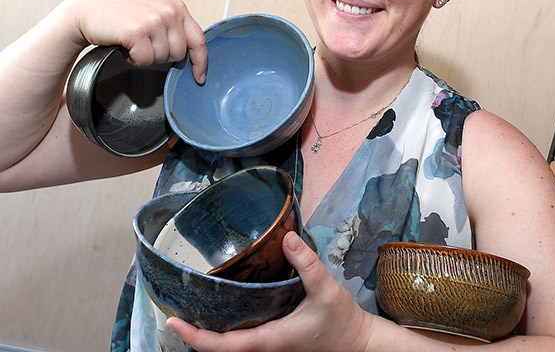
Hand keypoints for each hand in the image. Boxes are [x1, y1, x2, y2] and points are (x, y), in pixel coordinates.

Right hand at [62, 0, 206, 82]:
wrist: (88, 8)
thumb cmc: (121, 13)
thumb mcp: (154, 13)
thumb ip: (174, 27)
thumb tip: (191, 54)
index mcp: (177, 7)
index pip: (198, 39)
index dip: (200, 62)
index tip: (199, 77)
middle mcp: (169, 12)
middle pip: (178, 54)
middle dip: (160, 56)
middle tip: (143, 42)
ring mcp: (154, 21)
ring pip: (161, 59)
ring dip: (145, 56)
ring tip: (132, 40)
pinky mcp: (138, 32)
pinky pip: (144, 60)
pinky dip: (133, 58)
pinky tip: (124, 44)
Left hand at [168, 231, 371, 351]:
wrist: (358, 342)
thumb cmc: (341, 321)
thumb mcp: (326, 290)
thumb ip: (307, 264)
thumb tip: (286, 236)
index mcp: (270, 340)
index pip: (223, 347)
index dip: (195, 337)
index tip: (173, 321)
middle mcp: (264, 347)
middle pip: (219, 348)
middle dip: (195, 331)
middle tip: (175, 306)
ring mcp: (269, 345)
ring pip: (230, 344)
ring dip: (209, 329)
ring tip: (192, 302)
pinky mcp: (275, 337)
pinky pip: (243, 335)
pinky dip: (227, 325)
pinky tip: (225, 304)